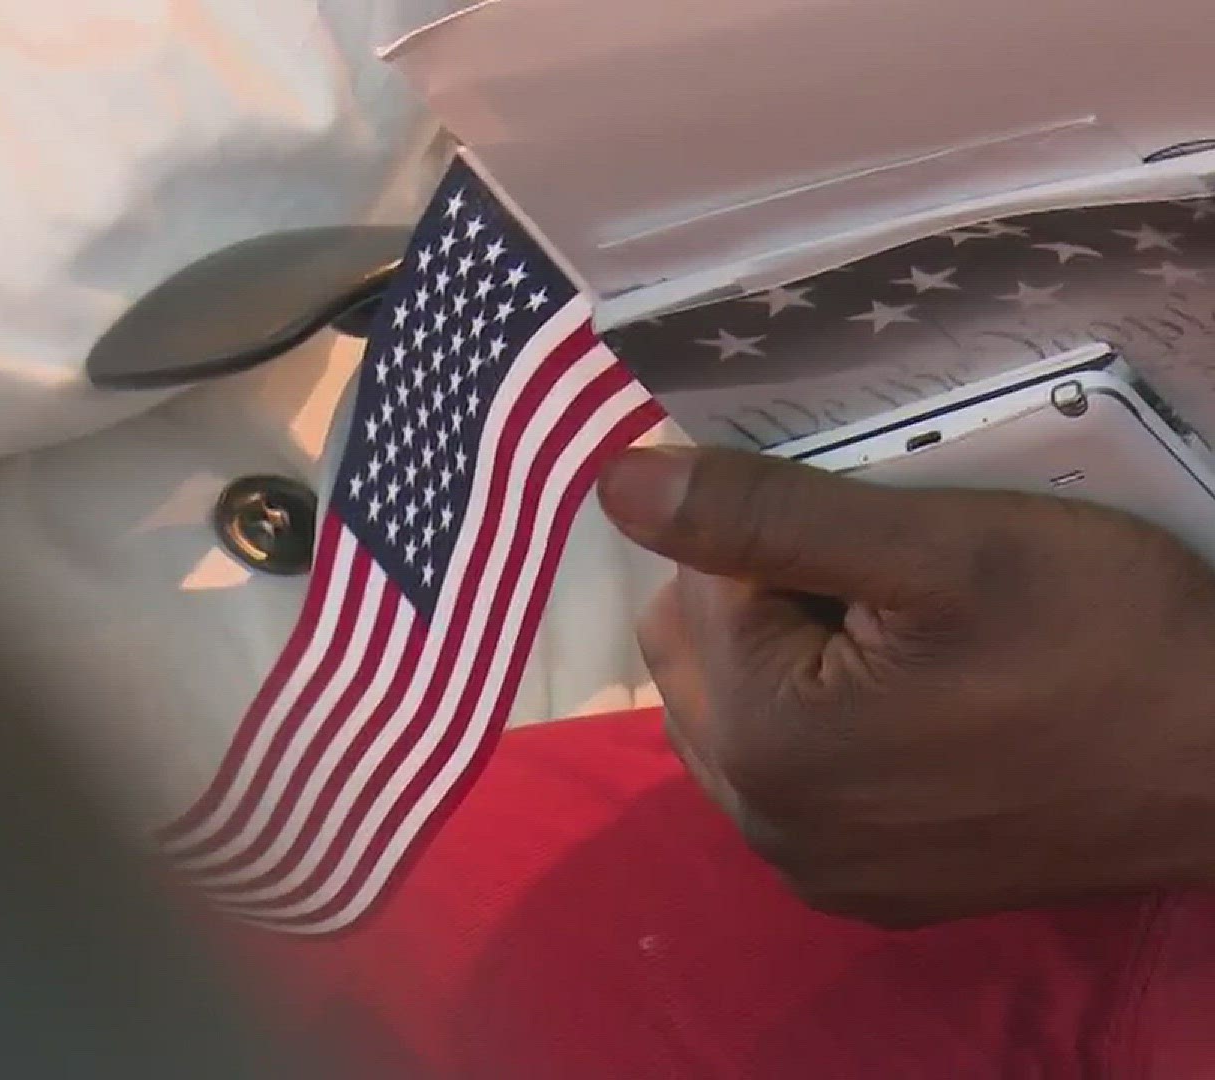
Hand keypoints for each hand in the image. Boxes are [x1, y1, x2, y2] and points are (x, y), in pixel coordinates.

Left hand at [598, 445, 1214, 927]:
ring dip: (783, 653)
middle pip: (698, 652)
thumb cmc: (1107, 639)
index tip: (877, 519)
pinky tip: (903, 698)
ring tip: (902, 633)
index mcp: (762, 740)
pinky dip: (815, 723)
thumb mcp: (942, 547)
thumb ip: (765, 514)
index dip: (778, 528)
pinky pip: (785, 779)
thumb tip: (616, 483)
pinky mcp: (865, 891)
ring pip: (732, 712)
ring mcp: (814, 870)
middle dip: (766, 592)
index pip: (699, 582)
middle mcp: (763, 824)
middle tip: (891, 574)